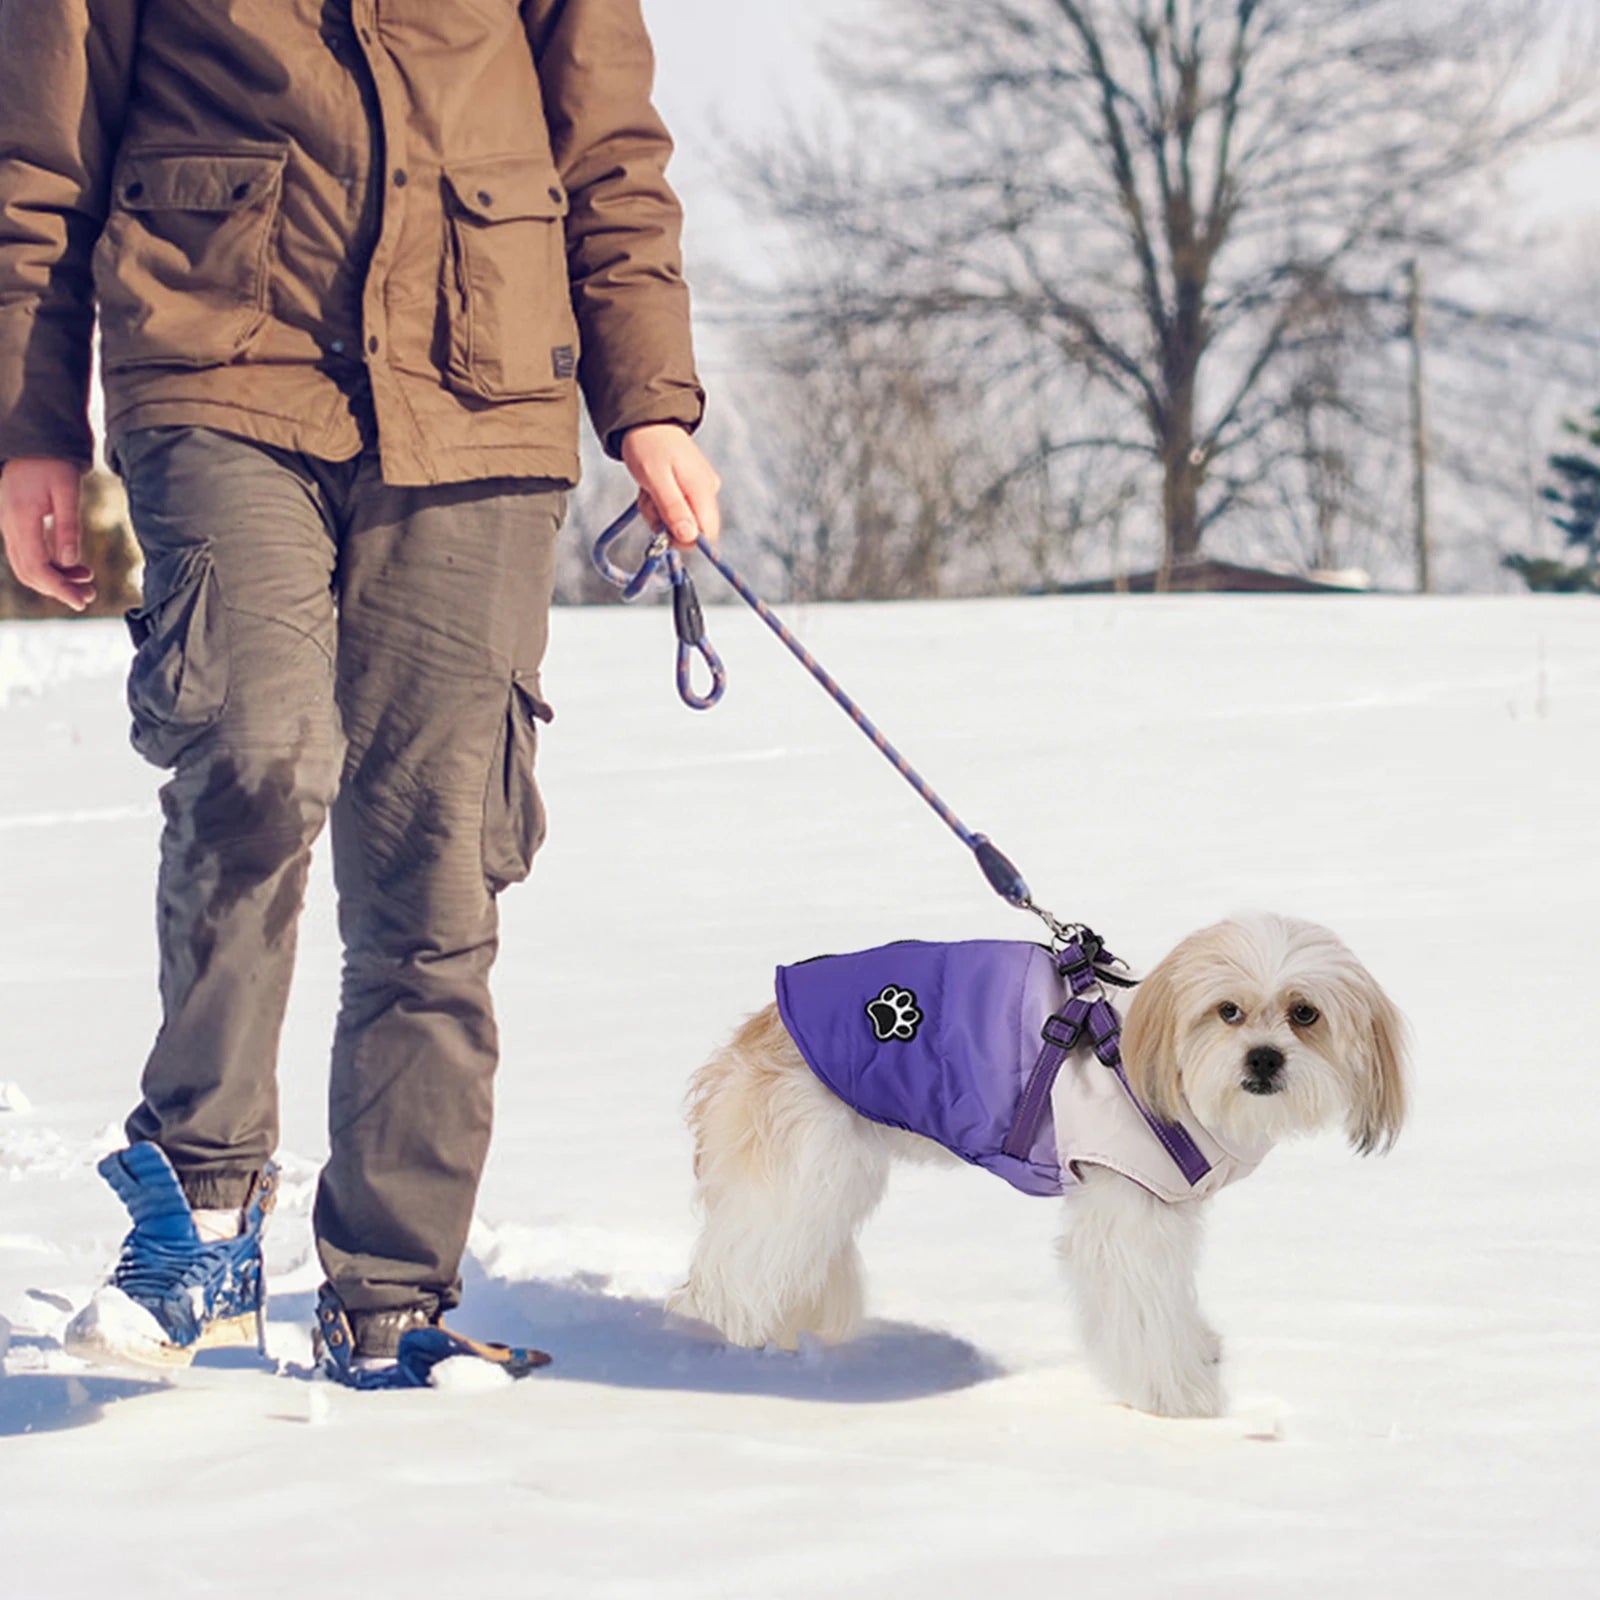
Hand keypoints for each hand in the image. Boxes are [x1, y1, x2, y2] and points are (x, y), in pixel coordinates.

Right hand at [0, 457, 95, 611]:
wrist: (33, 443)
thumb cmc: (53, 464)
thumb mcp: (67, 491)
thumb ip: (68, 526)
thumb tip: (71, 561)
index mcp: (20, 520)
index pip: (37, 567)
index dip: (59, 588)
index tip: (83, 600)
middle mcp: (9, 526)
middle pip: (29, 572)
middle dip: (58, 589)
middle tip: (88, 597)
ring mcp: (9, 527)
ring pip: (27, 566)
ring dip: (55, 579)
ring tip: (87, 583)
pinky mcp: (16, 526)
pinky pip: (28, 555)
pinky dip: (50, 566)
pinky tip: (75, 567)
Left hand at [620, 423, 721, 546]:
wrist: (646, 421)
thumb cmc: (648, 446)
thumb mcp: (655, 478)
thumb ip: (673, 509)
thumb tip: (690, 538)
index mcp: (703, 489)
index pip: (707, 534)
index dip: (684, 540)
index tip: (661, 529)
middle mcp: (707, 492)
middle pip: (693, 531)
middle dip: (666, 525)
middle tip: (649, 503)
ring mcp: (700, 491)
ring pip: (681, 523)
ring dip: (658, 515)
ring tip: (649, 491)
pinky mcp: (691, 490)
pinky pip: (677, 511)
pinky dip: (660, 506)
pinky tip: (653, 489)